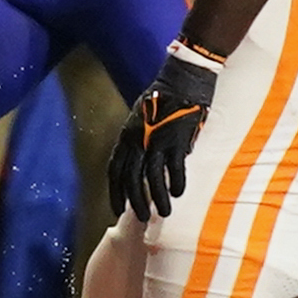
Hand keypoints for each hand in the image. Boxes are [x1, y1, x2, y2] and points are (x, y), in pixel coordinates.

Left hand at [105, 42, 221, 219]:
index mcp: (126, 135)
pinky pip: (175, 168)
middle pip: (131, 178)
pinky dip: (176, 183)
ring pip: (152, 177)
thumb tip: (141, 166)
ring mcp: (157, 140)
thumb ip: (139, 141)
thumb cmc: (162, 99)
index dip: (115, 191)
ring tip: (164, 213)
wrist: (182, 80)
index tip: (116, 209)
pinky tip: (178, 194)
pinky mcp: (177, 140)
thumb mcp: (140, 119)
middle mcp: (138, 139)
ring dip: (157, 198)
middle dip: (135, 201)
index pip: (115, 169)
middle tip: (141, 218)